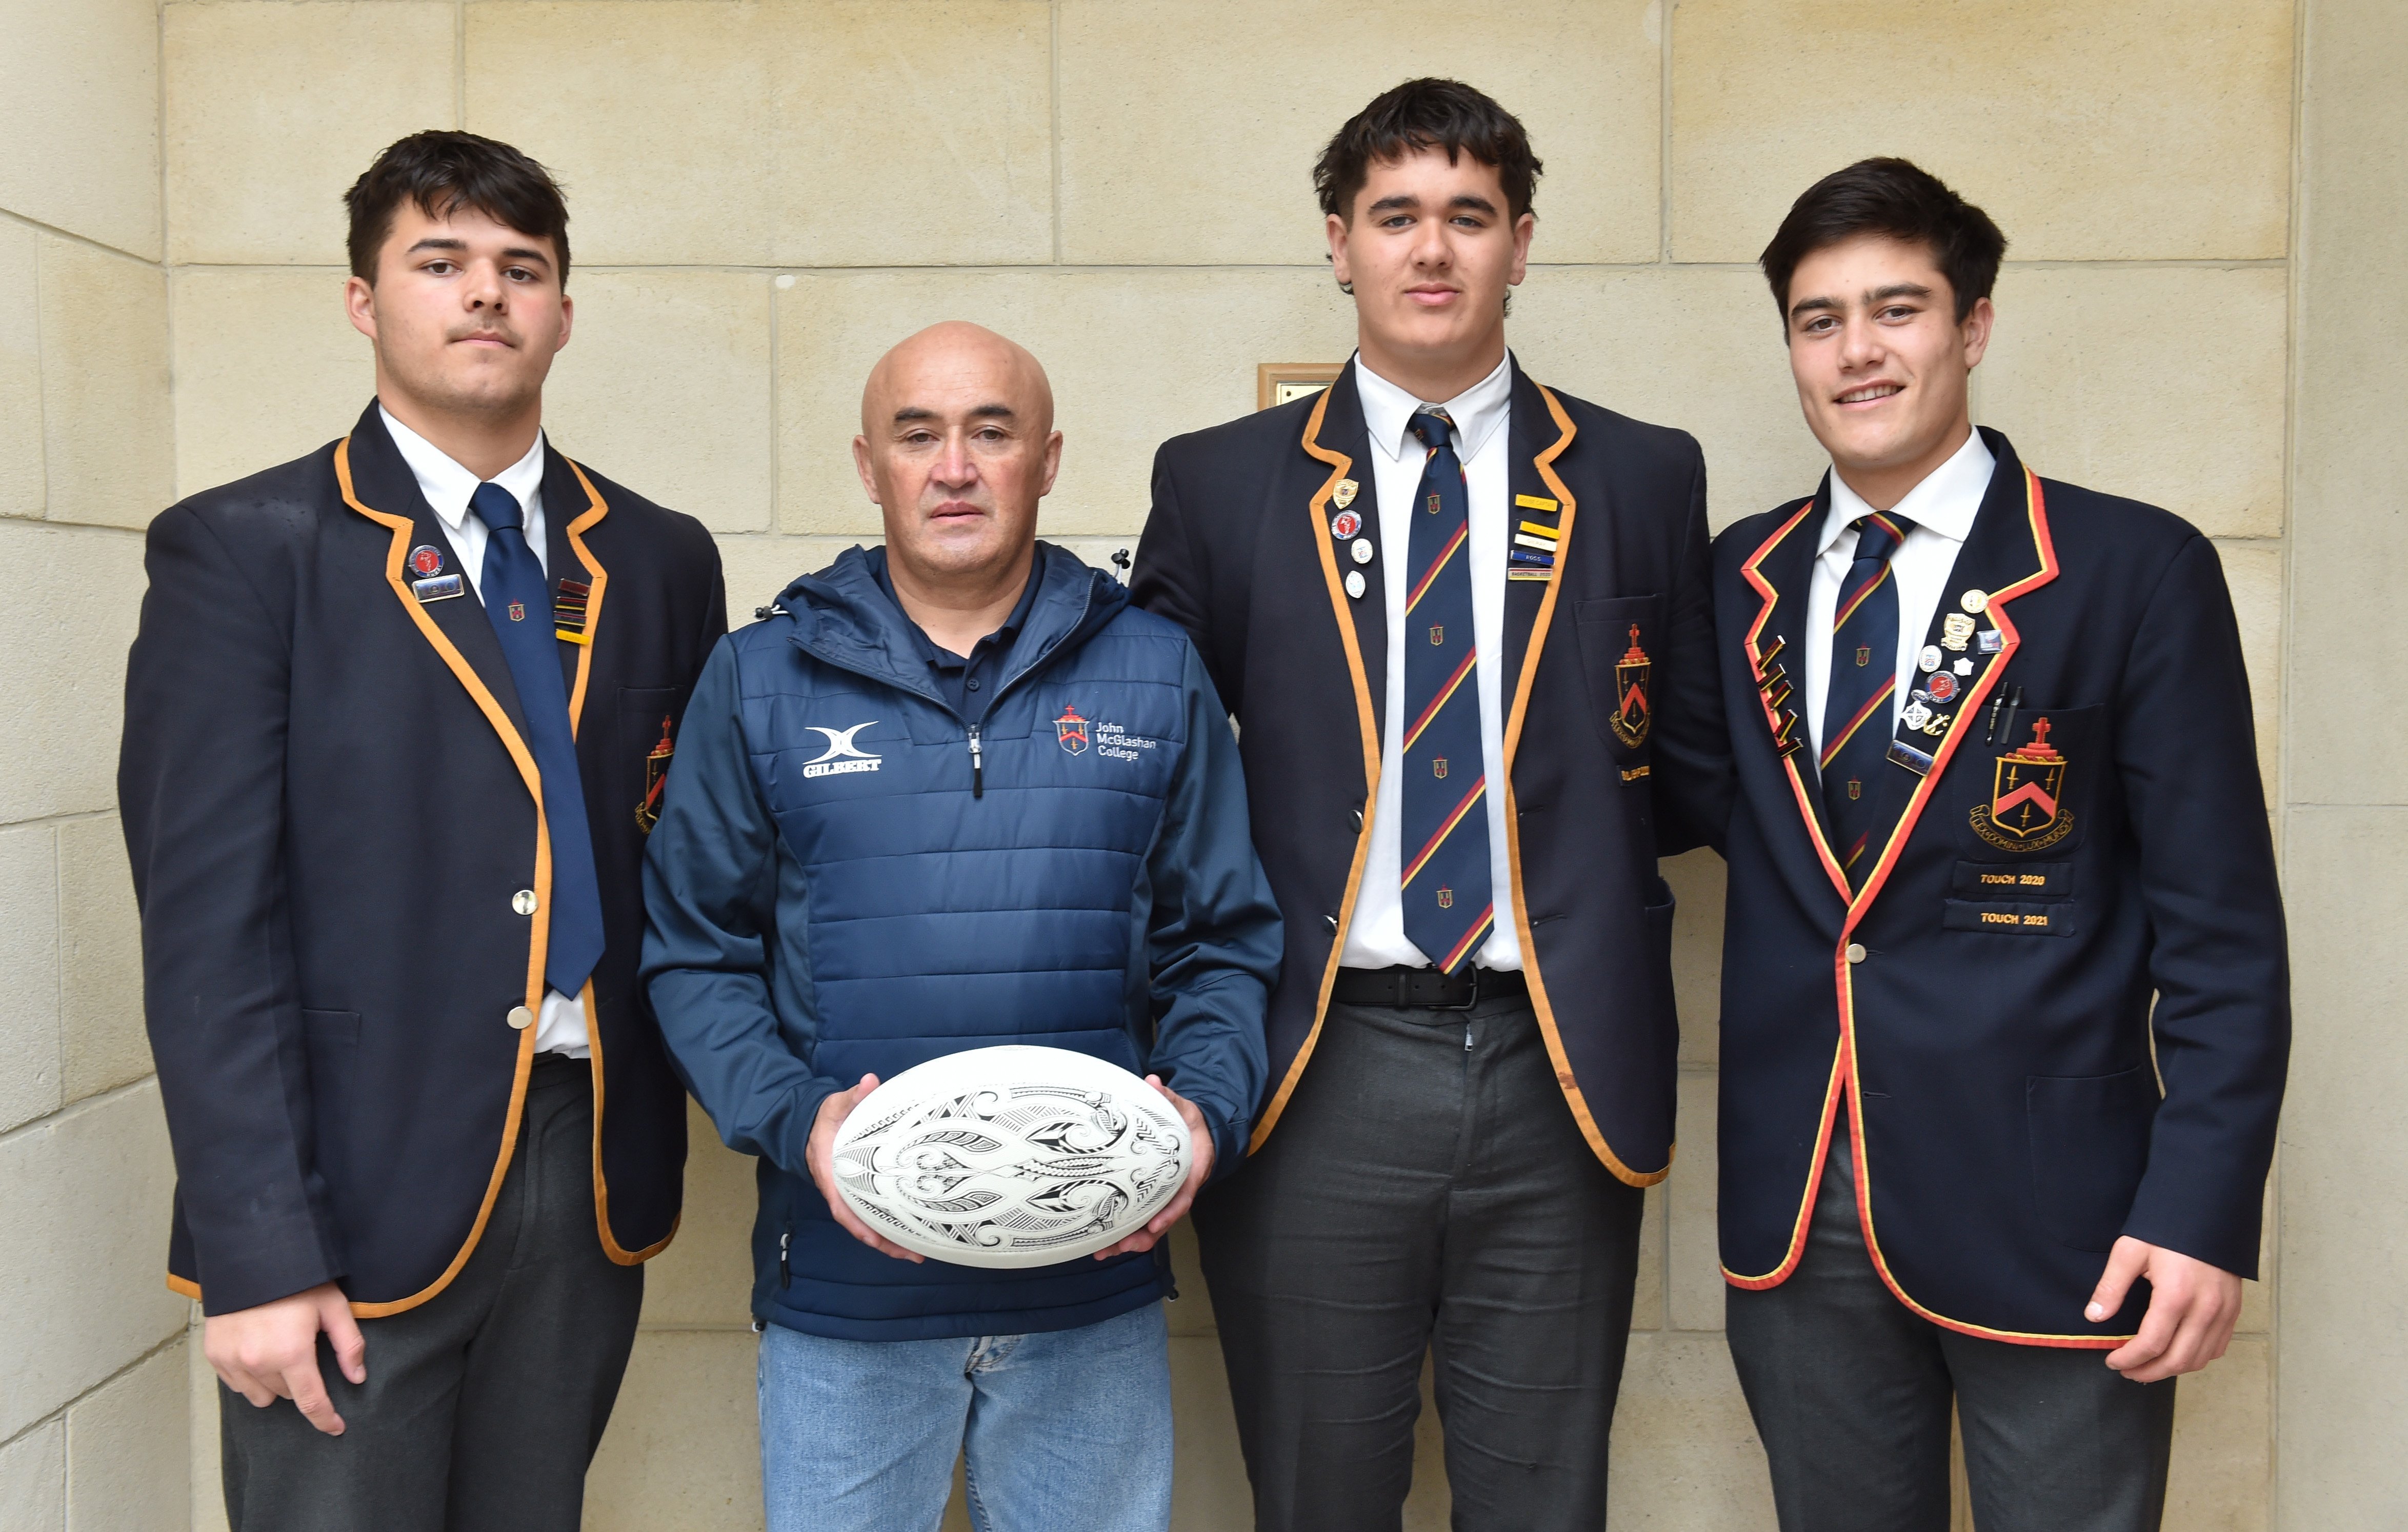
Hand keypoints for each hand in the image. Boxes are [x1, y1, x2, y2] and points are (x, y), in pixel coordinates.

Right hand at [203, 1282, 365, 1435]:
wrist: (249, 1256)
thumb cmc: (297, 1280)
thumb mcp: (333, 1306)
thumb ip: (349, 1344)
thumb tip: (357, 1377)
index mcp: (291, 1353)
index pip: (311, 1402)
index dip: (325, 1419)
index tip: (336, 1428)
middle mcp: (258, 1363)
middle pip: (287, 1395)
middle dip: (300, 1382)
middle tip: (304, 1350)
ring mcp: (232, 1361)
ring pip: (260, 1395)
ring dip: (274, 1383)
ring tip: (280, 1351)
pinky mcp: (214, 1355)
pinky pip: (237, 1384)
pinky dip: (250, 1376)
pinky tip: (258, 1352)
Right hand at [807, 1075, 923, 1262]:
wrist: (810, 1126)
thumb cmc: (824, 1119)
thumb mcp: (834, 1105)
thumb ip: (852, 1096)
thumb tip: (869, 1082)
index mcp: (831, 1174)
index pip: (842, 1206)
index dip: (858, 1224)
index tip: (875, 1240)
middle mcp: (840, 1191)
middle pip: (859, 1224)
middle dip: (883, 1243)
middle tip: (913, 1255)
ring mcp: (849, 1194)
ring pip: (867, 1224)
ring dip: (889, 1241)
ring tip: (916, 1254)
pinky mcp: (859, 1192)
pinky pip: (872, 1214)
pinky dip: (888, 1227)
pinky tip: (909, 1235)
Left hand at [1093, 1076, 1215, 1259]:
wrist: (1197, 1133)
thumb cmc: (1189, 1123)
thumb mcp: (1184, 1108)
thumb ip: (1170, 1098)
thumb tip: (1153, 1081)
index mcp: (1190, 1172)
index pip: (1182, 1197)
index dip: (1169, 1213)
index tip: (1156, 1225)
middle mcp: (1177, 1191)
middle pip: (1163, 1221)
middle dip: (1143, 1237)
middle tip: (1121, 1246)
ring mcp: (1164, 1198)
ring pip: (1150, 1227)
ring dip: (1129, 1241)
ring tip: (1104, 1252)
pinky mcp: (1151, 1198)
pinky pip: (1139, 1219)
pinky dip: (1123, 1232)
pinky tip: (1102, 1242)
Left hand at [2088, 1236, 2243, 1382]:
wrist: (2206, 1209)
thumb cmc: (2165, 1228)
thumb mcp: (2130, 1251)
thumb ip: (2111, 1287)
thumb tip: (2094, 1317)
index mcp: (2177, 1296)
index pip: (2152, 1344)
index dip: (2129, 1358)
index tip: (2112, 1361)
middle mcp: (2206, 1309)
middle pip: (2178, 1360)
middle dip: (2149, 1372)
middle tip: (2127, 1371)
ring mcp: (2224, 1311)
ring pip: (2201, 1358)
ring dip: (2173, 1369)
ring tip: (2148, 1367)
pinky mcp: (2234, 1309)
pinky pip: (2219, 1346)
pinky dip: (2197, 1357)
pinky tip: (2177, 1353)